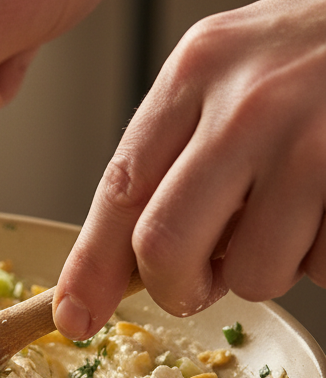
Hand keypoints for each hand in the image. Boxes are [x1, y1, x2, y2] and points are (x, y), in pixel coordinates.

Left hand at [54, 0, 325, 339]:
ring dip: (266, 269)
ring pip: (251, 272)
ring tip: (294, 216)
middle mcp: (247, 104)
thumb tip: (138, 252)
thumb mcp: (237, 63)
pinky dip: (323, 258)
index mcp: (197, 70)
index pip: (120, 188)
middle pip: (164, 243)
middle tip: (197, 285)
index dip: (91, 267)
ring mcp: (313, 142)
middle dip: (176, 286)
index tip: (76, 314)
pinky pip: (323, 268)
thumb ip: (183, 142)